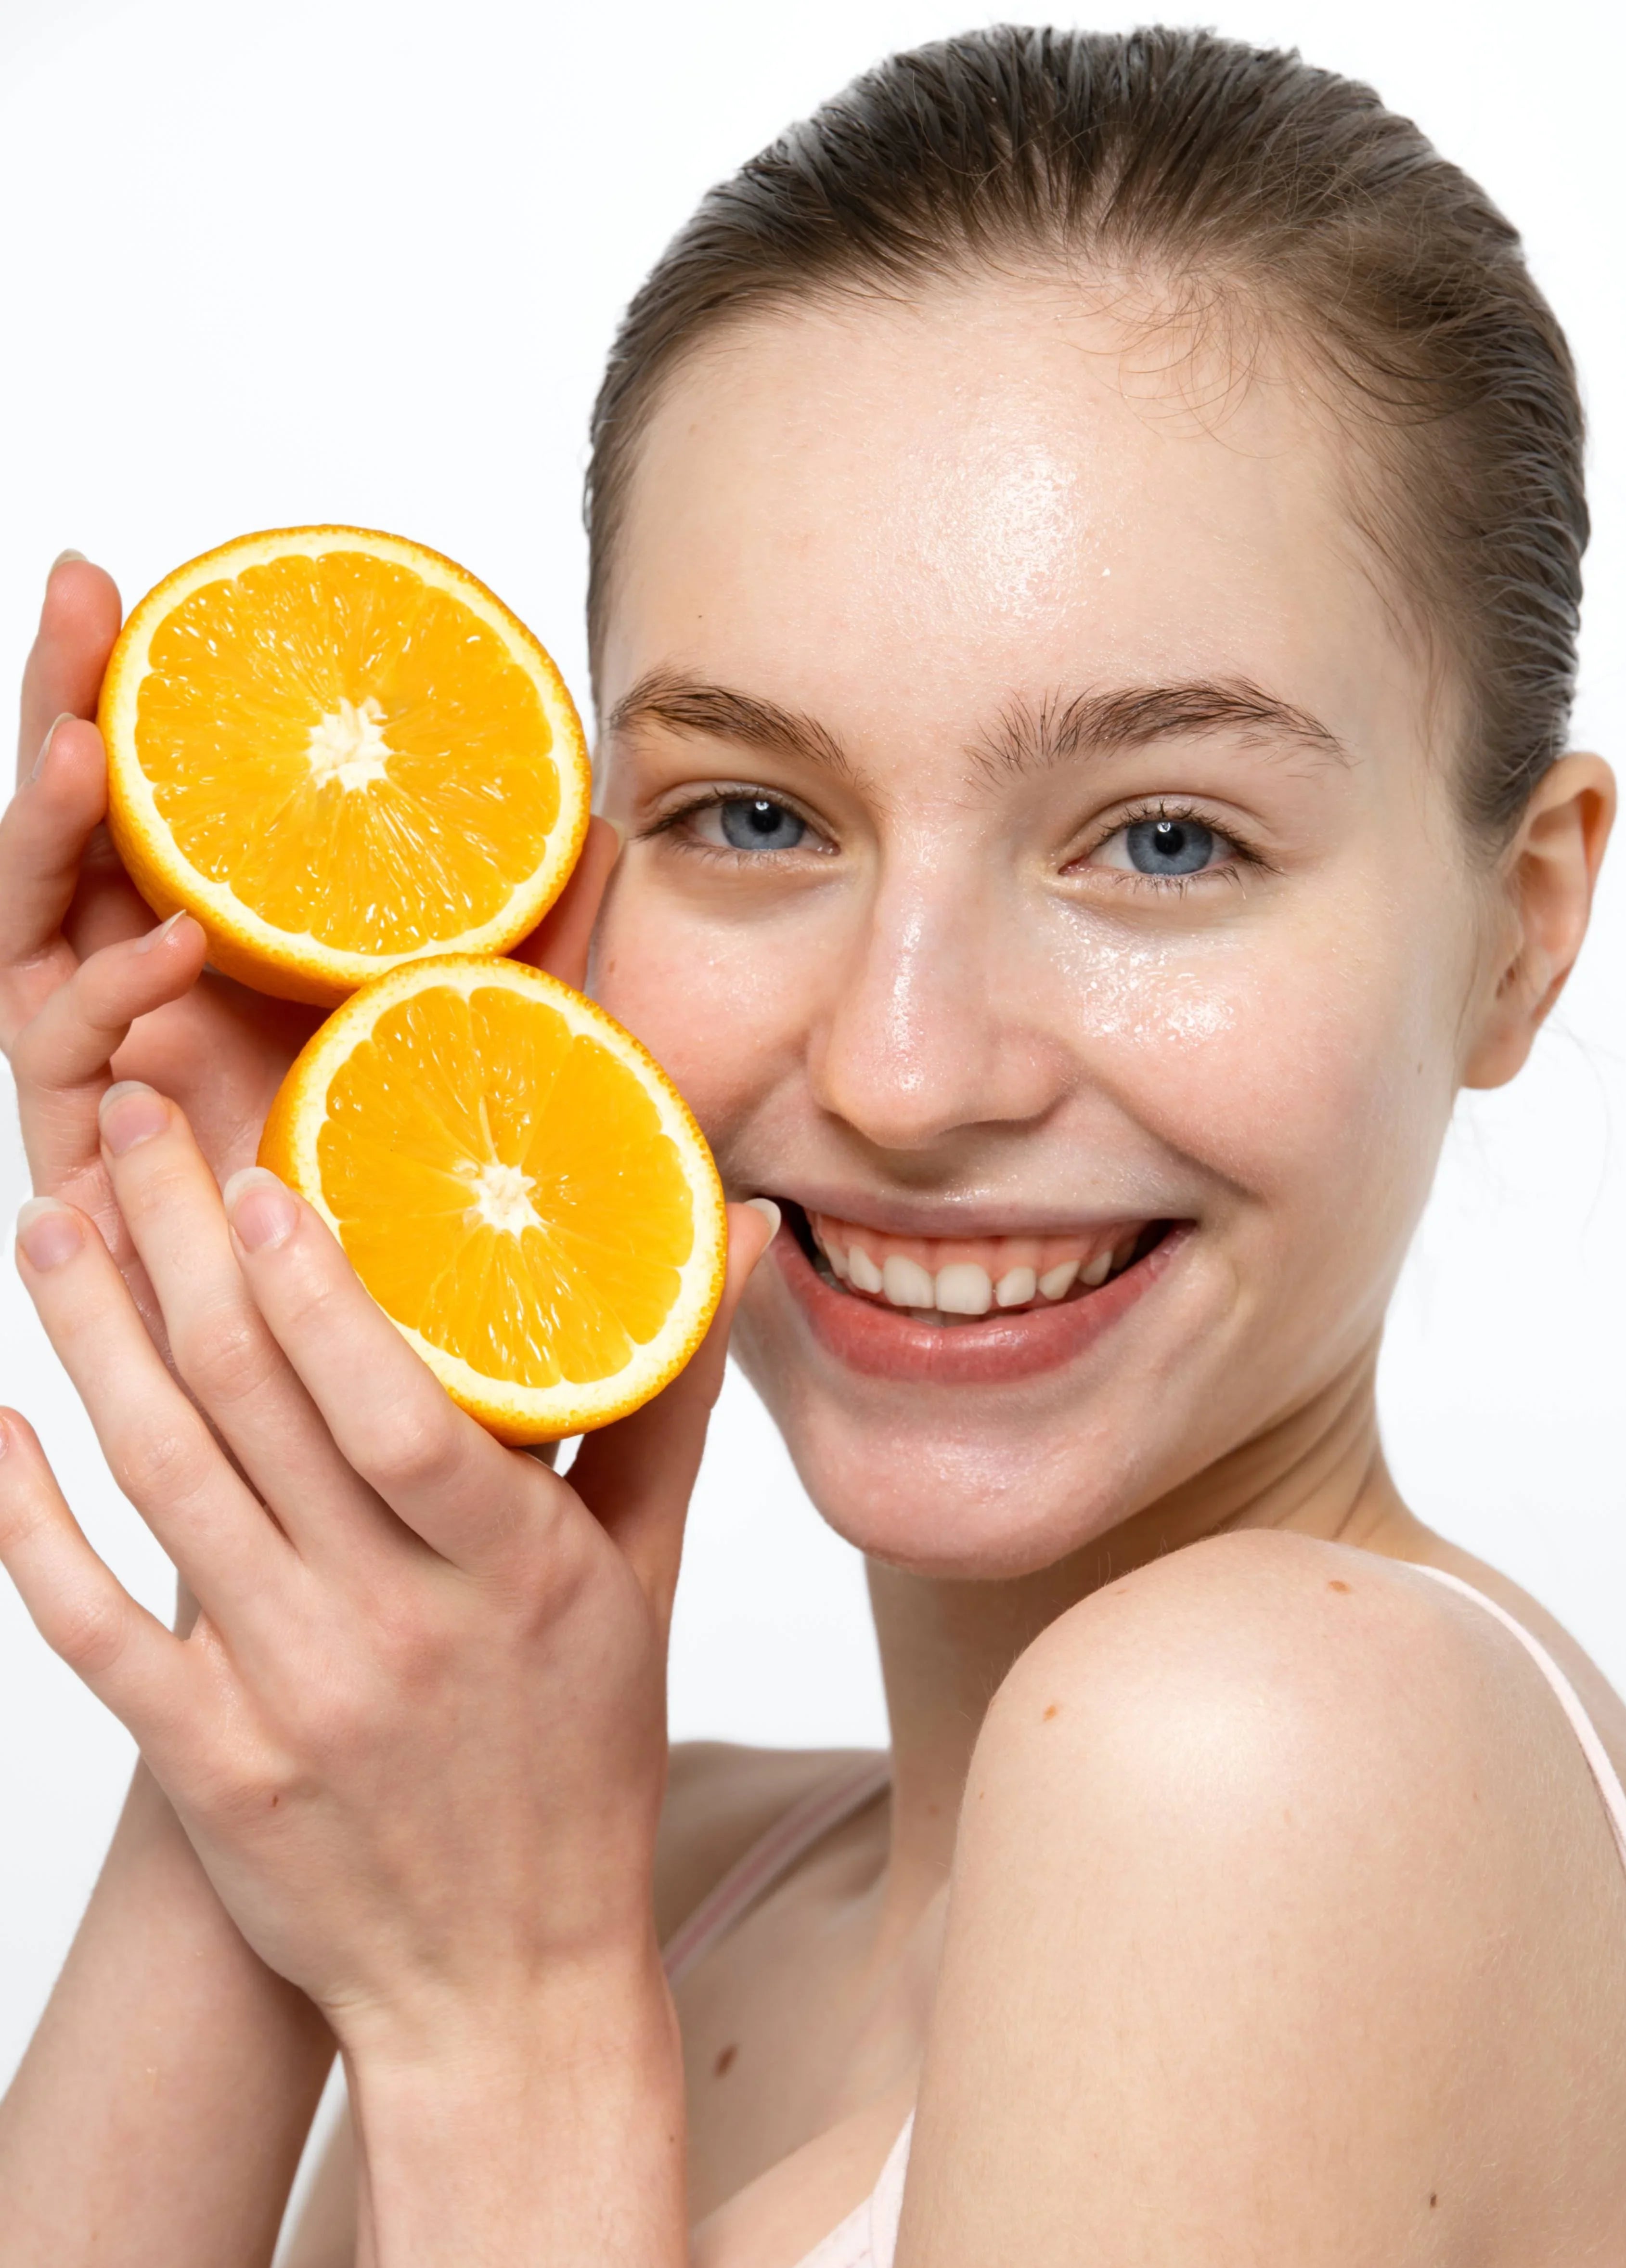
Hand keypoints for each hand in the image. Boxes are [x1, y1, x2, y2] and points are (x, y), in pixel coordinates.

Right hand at [0, 552, 614, 1350]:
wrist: (449, 1378)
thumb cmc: (473, 1211)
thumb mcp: (527, 1047)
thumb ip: (555, 949)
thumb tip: (612, 819)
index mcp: (240, 953)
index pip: (167, 797)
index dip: (139, 687)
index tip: (135, 574)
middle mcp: (158, 996)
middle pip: (82, 830)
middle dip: (67, 705)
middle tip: (83, 591)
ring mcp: (117, 1069)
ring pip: (38, 923)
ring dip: (49, 823)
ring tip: (87, 739)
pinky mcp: (102, 1163)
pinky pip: (70, 1060)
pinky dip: (108, 993)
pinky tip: (172, 942)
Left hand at [0, 1077, 774, 2055]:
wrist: (502, 1987)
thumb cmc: (577, 1765)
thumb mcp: (642, 1586)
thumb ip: (664, 1405)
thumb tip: (721, 1234)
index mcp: (514, 1578)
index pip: (397, 1408)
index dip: (314, 1284)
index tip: (251, 1171)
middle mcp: (395, 1634)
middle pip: (255, 1408)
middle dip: (174, 1246)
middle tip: (121, 1125)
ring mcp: (288, 1703)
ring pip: (162, 1485)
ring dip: (89, 1339)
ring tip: (48, 1226)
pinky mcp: (205, 1768)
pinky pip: (91, 1625)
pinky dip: (32, 1519)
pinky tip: (1, 1422)